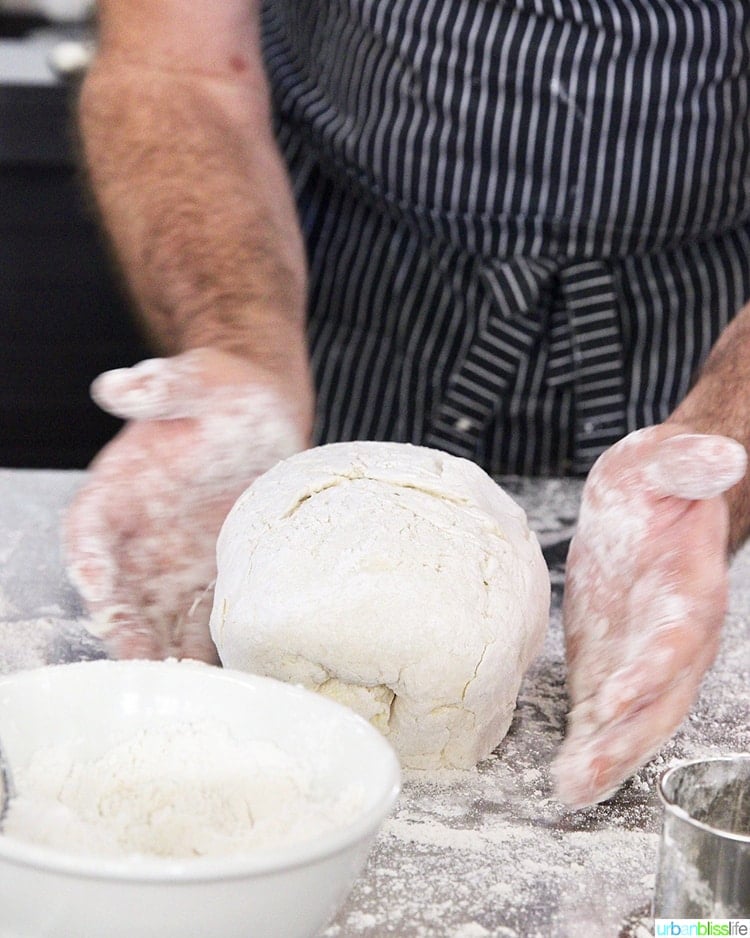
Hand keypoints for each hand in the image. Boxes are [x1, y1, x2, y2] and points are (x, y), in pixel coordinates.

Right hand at [64, 348, 309, 661]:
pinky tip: (220, 670)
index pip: (89, 527)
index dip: (86, 555)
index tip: (95, 582)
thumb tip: (118, 385)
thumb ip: (161, 387)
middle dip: (122, 623)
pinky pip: (202, 616)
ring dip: (161, 646)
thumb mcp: (198, 380)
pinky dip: (206, 643)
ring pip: (156, 613)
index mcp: (120, 487)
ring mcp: (175, 560)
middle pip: (117, 586)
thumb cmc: (224, 393)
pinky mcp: (213, 575)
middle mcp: (140, 534)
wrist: (267, 418)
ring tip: (177, 679)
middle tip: (137, 657)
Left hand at [553, 425, 746, 807]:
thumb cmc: (661, 481)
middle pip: (658, 696)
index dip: (651, 668)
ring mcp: (644, 653)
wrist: (649, 503)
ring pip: (633, 715)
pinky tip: (566, 772)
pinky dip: (588, 739)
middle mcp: (674, 633)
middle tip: (586, 775)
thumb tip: (722, 457)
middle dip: (625, 737)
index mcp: (689, 587)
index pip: (676, 635)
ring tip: (570, 790)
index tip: (618, 699)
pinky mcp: (613, 657)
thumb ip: (688, 464)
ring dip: (604, 753)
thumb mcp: (667, 459)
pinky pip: (605, 706)